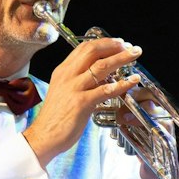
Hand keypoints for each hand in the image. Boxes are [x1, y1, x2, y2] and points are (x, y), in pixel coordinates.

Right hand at [24, 36, 147, 166]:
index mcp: (63, 70)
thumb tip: (103, 76)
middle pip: (92, 51)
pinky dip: (121, 84)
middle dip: (114, 46)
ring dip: (121, 59)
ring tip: (135, 56)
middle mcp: (68, 75)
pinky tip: (132, 81)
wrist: (44, 136)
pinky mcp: (81, 103)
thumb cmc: (57, 117)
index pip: (84, 48)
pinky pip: (105, 90)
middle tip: (131, 46)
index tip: (119, 43)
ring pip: (101, 66)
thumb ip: (81, 81)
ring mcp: (74, 88)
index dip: (104, 43)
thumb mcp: (66, 91)